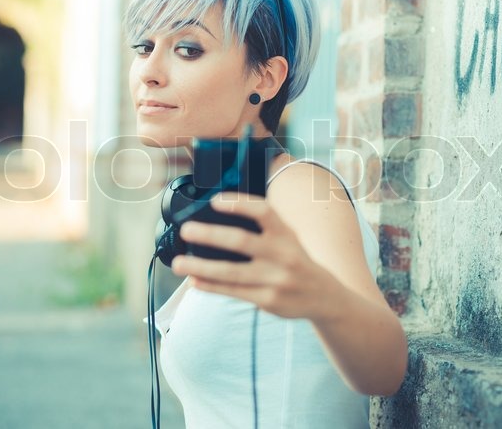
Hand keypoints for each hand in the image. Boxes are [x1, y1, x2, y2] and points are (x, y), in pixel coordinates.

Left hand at [173, 192, 338, 318]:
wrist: (324, 296)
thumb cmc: (295, 260)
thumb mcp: (287, 238)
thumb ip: (261, 229)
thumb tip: (216, 220)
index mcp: (286, 233)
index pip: (264, 211)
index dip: (239, 204)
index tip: (215, 201)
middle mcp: (283, 254)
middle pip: (242, 241)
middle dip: (210, 235)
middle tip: (186, 231)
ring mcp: (276, 279)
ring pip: (232, 272)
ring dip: (201, 267)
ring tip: (178, 263)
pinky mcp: (268, 300)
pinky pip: (234, 292)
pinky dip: (211, 286)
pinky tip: (194, 281)